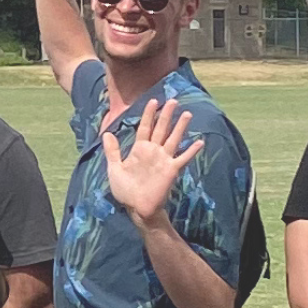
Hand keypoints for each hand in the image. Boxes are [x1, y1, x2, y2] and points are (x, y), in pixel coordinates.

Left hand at [101, 93, 195, 223]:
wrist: (137, 208)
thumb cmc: (125, 190)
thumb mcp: (114, 168)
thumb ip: (112, 151)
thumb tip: (107, 133)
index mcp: (139, 149)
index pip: (146, 127)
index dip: (149, 114)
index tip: (154, 100)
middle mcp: (153, 151)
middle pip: (161, 129)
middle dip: (167, 115)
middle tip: (173, 100)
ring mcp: (164, 159)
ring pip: (173, 139)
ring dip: (180, 127)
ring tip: (187, 113)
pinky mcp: (171, 170)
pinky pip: (183, 158)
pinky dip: (191, 150)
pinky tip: (200, 142)